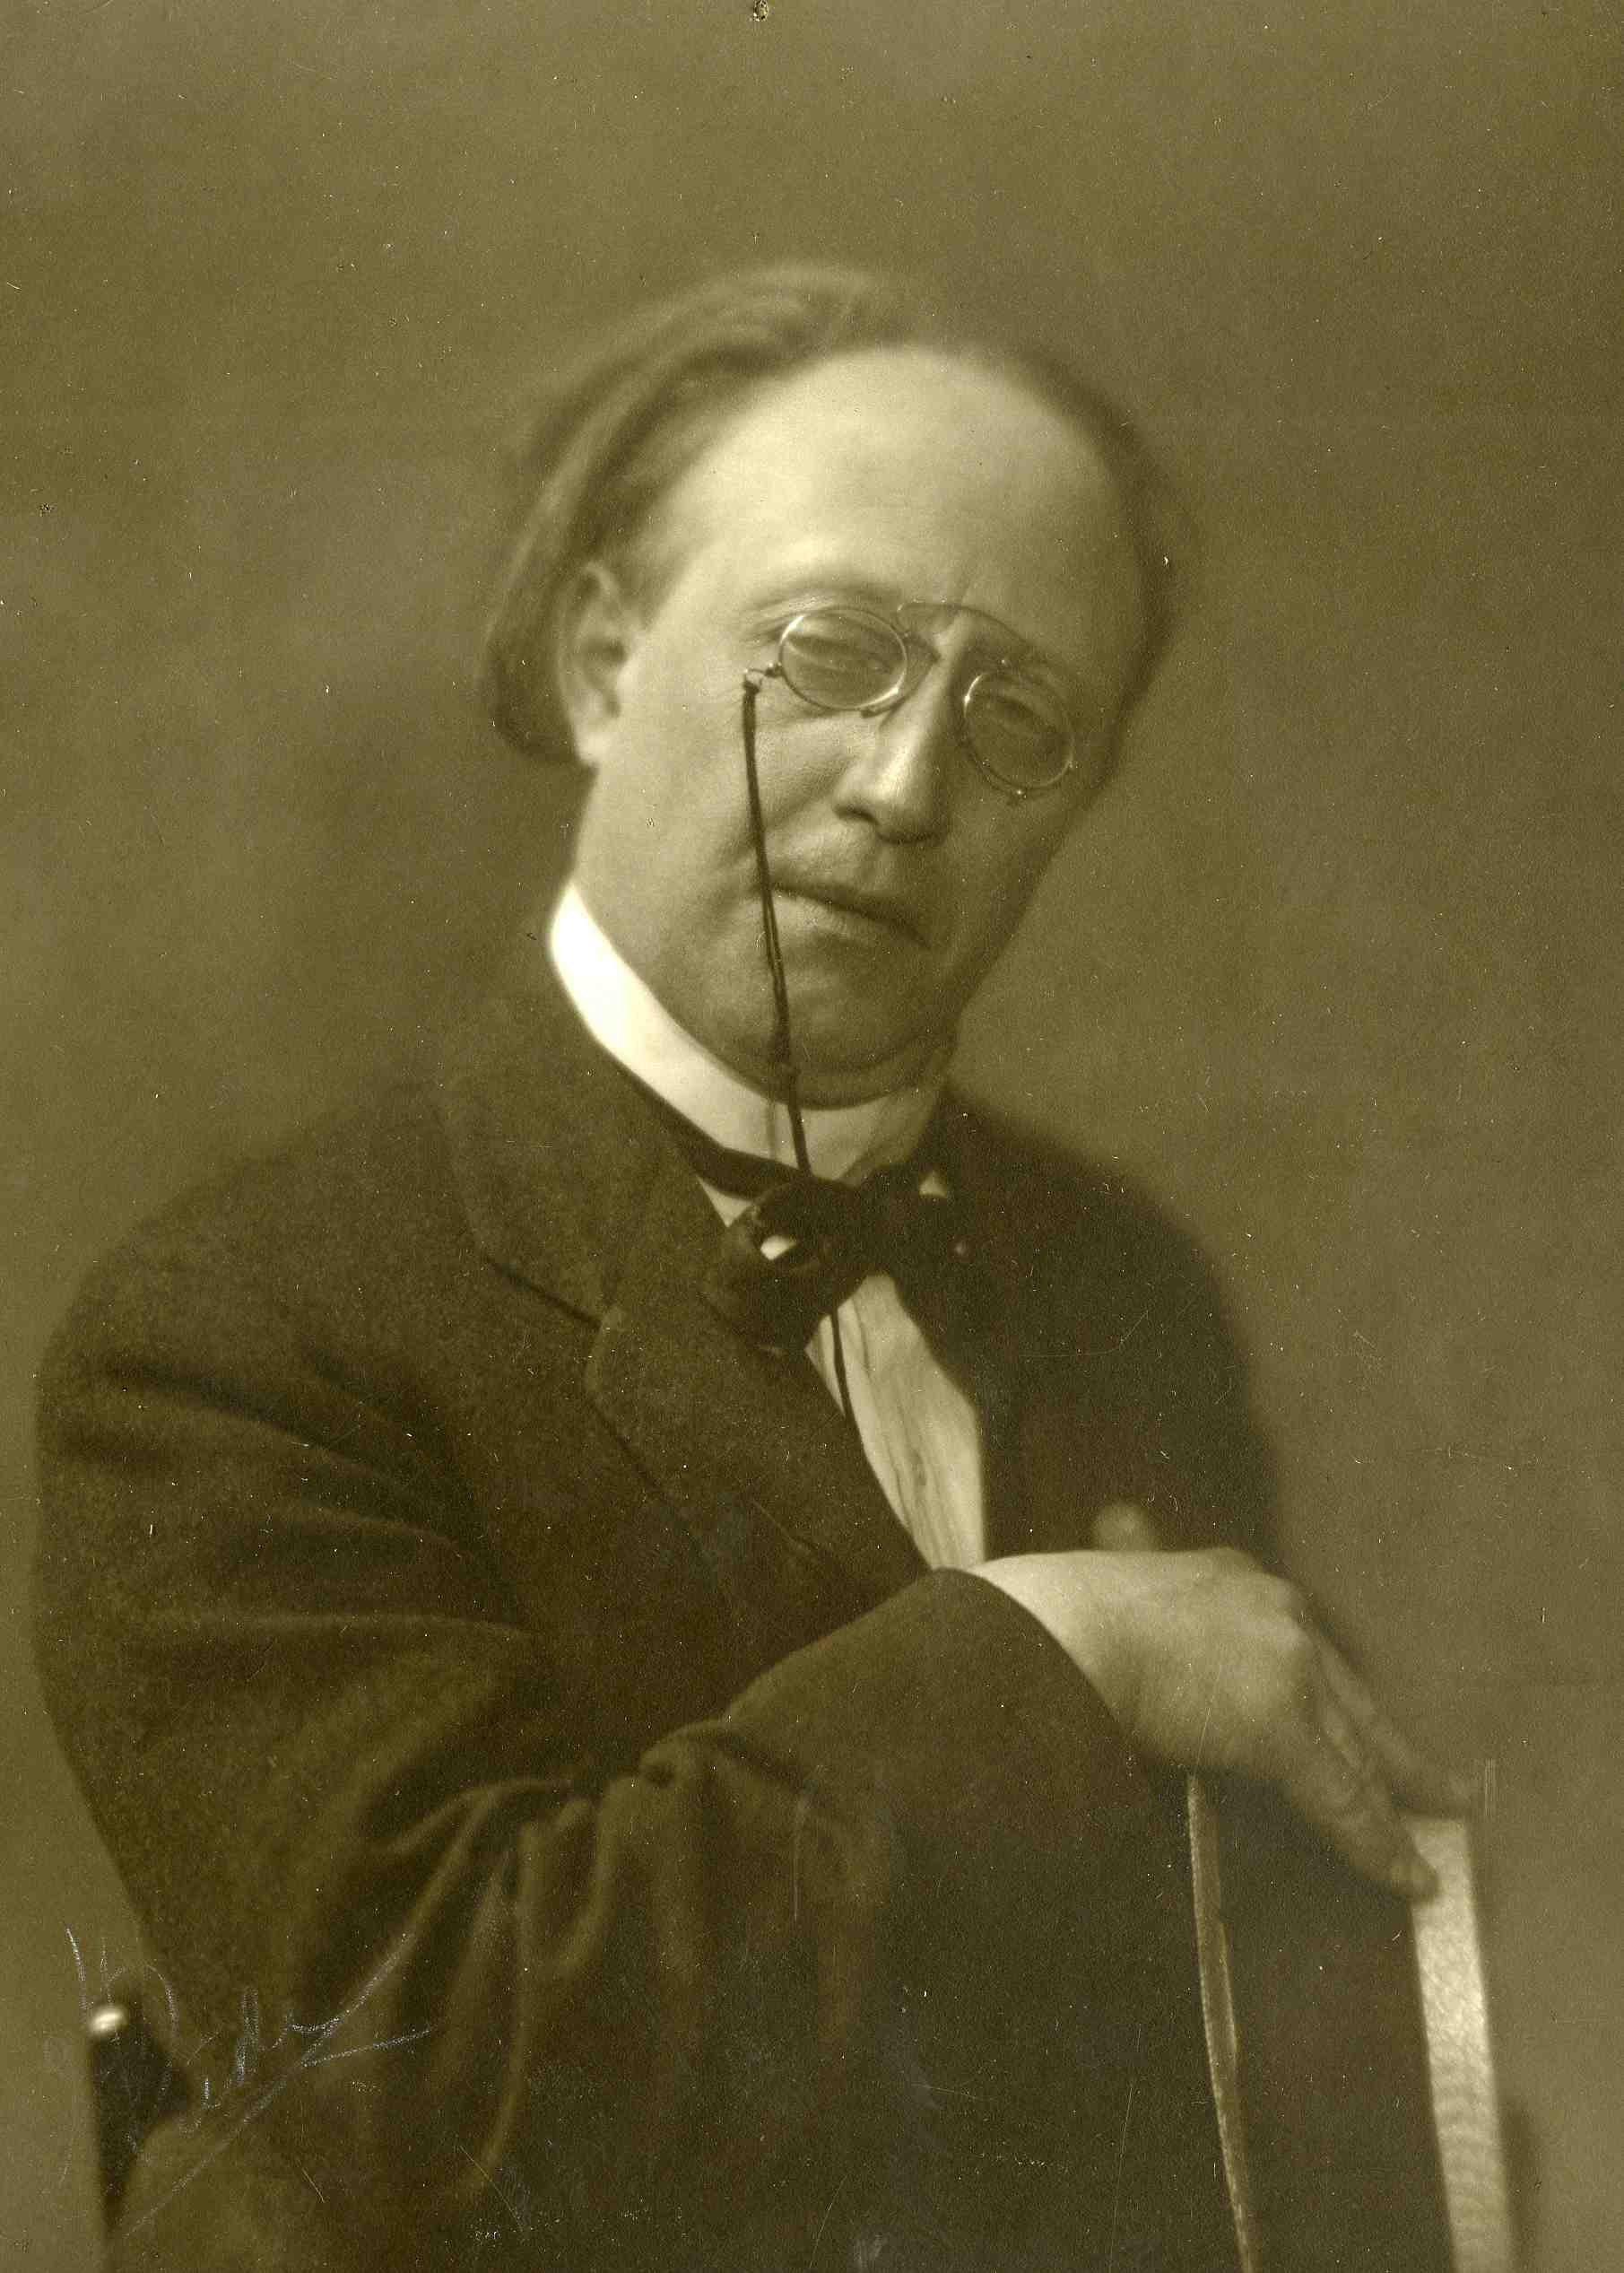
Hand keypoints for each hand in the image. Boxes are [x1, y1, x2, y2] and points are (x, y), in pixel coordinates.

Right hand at [977, 1514, 1473, 1897]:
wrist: (1055, 1628)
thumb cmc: (1057, 1624)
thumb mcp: (1117, 1607)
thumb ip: (1148, 1638)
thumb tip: (1125, 1670)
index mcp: (1235, 1580)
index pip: (1305, 1653)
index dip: (1334, 1697)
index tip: (1350, 1721)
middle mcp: (1277, 1612)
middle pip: (1354, 1701)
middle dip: (1399, 1751)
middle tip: (1448, 1786)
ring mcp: (1287, 1666)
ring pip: (1360, 1753)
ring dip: (1400, 1805)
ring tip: (1435, 1841)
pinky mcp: (1281, 1725)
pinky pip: (1343, 1800)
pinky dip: (1378, 1845)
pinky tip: (1408, 1877)